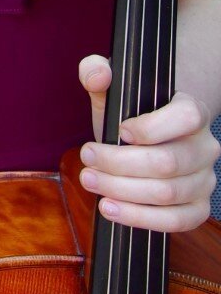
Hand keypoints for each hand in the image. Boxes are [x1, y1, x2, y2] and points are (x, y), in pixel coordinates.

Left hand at [78, 54, 219, 230]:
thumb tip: (98, 74)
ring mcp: (204, 180)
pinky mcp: (197, 208)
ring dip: (122, 190)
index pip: (186, 117)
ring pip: (167, 194)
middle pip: (167, 162)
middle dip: (119, 163)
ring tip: (90, 180)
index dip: (151, 127)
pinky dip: (139, 218)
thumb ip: (97, 72)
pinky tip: (110, 208)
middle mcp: (205, 146)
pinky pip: (175, 221)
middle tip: (87, 157)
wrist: (149, 141)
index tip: (118, 131)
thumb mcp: (112, 90)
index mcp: (193, 111)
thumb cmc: (129, 114)